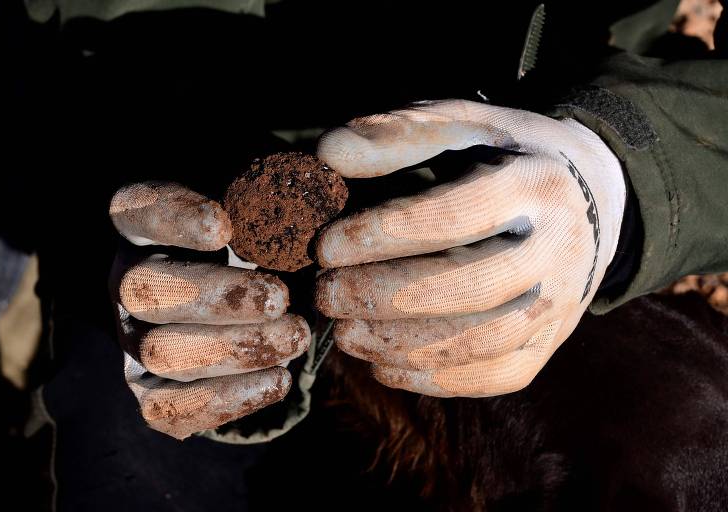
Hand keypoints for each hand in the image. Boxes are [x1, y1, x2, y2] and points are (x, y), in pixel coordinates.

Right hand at [109, 182, 309, 438]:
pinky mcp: (152, 389)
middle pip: (145, 290)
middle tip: (281, 299)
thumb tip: (321, 180)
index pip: (136, 210)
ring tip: (296, 338)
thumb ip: (279, 191)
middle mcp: (128, 281)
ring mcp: (134, 339)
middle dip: (218, 298)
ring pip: (160, 352)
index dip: (173, 218)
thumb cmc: (262, 242)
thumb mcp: (268, 207)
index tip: (224, 225)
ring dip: (235, 350)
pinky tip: (280, 379)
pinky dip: (226, 399)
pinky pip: (169, 409)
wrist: (252, 304)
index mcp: (143, 225)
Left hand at [314, 99, 625, 396]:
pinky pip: (494, 375)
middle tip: (325, 294)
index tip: (326, 246)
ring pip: (482, 341)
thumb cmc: (510, 156)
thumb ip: (398, 133)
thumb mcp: (466, 125)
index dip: (383, 235)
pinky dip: (432, 379)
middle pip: (468, 287)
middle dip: (383, 296)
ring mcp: (561, 303)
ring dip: (400, 345)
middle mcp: (559, 248)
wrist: (595, 196)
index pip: (456, 216)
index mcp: (535, 184)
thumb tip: (327, 154)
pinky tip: (382, 366)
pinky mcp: (550, 343)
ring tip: (344, 333)